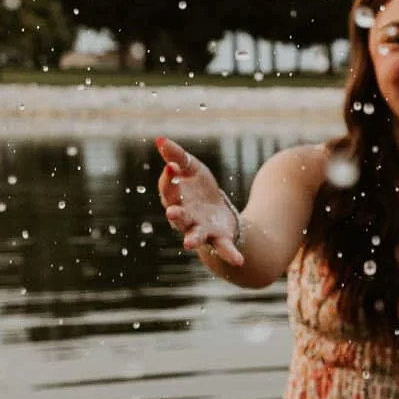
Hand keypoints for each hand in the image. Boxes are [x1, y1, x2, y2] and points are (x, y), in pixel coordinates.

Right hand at [155, 136, 243, 267]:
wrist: (218, 213)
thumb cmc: (199, 190)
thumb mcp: (191, 168)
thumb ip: (176, 156)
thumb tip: (159, 139)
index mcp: (176, 199)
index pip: (168, 189)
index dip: (169, 179)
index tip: (172, 166)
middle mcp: (185, 217)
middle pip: (177, 216)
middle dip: (174, 214)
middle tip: (171, 211)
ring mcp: (201, 230)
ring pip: (194, 236)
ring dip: (191, 239)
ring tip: (188, 243)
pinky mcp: (219, 239)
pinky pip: (224, 248)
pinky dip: (230, 255)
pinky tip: (239, 260)